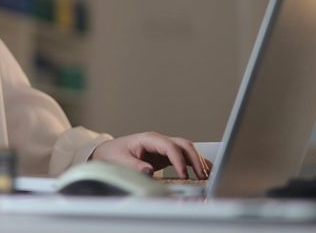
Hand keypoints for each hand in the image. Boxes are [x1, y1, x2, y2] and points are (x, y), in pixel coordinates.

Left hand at [91, 132, 211, 179]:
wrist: (109, 152)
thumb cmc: (114, 155)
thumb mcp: (120, 161)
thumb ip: (134, 165)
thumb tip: (148, 170)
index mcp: (149, 139)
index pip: (170, 147)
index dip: (179, 161)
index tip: (184, 175)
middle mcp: (159, 141)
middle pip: (183, 144)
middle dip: (195, 159)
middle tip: (201, 176)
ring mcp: (163, 147)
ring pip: (187, 149)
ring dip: (198, 161)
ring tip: (206, 176)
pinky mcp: (166, 155)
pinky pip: (184, 156)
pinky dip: (195, 163)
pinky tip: (204, 171)